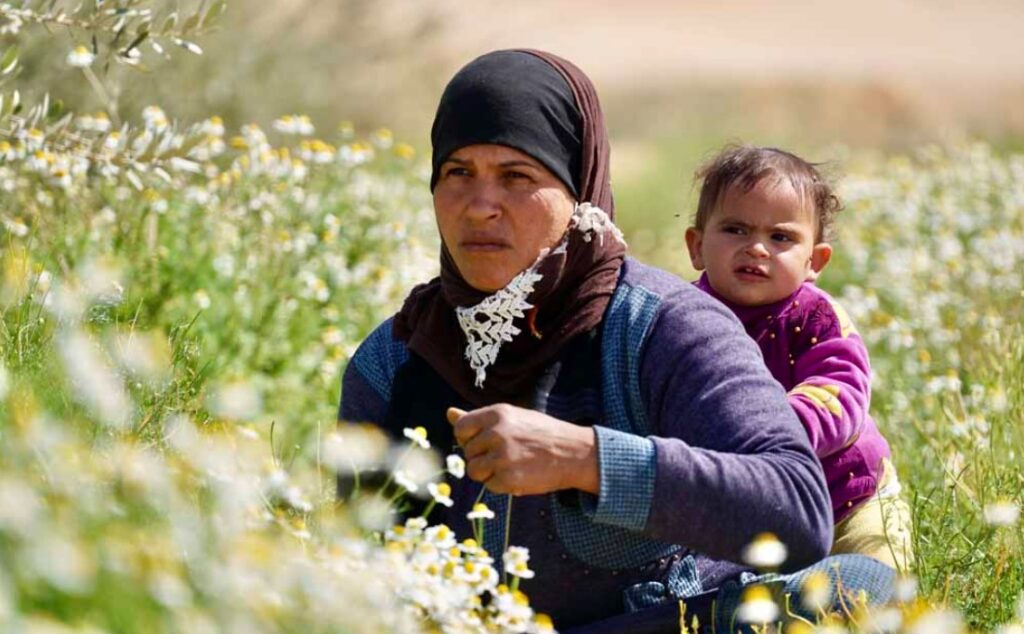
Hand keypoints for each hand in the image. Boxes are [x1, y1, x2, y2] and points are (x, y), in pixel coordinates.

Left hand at [447, 404, 598, 496]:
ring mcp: (502, 457)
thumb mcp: (511, 418)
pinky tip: (518, 475)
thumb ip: (478, 418)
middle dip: (481, 457)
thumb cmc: (541, 433)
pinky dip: (501, 484)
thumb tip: (449, 413)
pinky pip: (490, 486)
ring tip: (508, 467)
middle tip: (505, 455)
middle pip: (468, 452)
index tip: (482, 442)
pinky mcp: (509, 479)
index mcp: (497, 414)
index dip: (468, 438)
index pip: (461, 428)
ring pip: (474, 471)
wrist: (574, 452)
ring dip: (487, 473)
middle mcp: (497, 434)